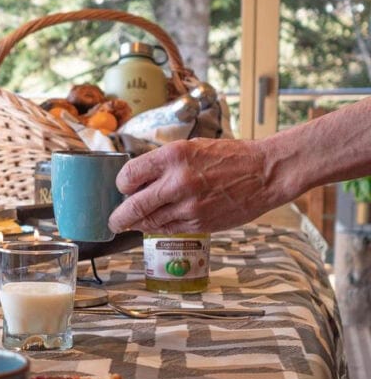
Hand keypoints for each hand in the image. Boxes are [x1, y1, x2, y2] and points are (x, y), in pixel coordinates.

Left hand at [107, 138, 287, 233]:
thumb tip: (135, 181)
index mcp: (173, 156)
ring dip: (137, 224)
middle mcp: (178, 182)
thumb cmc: (228, 157)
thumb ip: (162, 165)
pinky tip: (157, 223)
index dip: (121, 185)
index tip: (123, 188)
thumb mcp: (190, 148)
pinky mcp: (199, 224)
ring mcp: (189, 206)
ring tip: (133, 223)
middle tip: (113, 222)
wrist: (266, 173)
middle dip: (118, 217)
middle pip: (132, 207)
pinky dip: (158, 228)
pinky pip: (168, 229)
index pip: (128, 176)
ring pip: (149, 222)